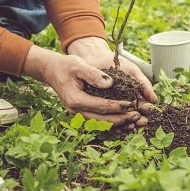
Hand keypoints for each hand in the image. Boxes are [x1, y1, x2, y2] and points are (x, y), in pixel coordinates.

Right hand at [23, 45, 150, 129]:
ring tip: (134, 122)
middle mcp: (76, 111)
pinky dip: (111, 124)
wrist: (52, 71)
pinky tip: (124, 124)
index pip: (101, 106)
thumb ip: (93, 74)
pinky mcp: (82, 113)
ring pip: (101, 124)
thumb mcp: (79, 65)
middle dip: (121, 119)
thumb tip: (109, 83)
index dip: (118, 106)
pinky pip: (98, 122)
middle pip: (102, 120)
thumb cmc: (66, 66)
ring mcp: (78, 114)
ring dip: (118, 124)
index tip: (132, 104)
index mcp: (76, 100)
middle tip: (137, 116)